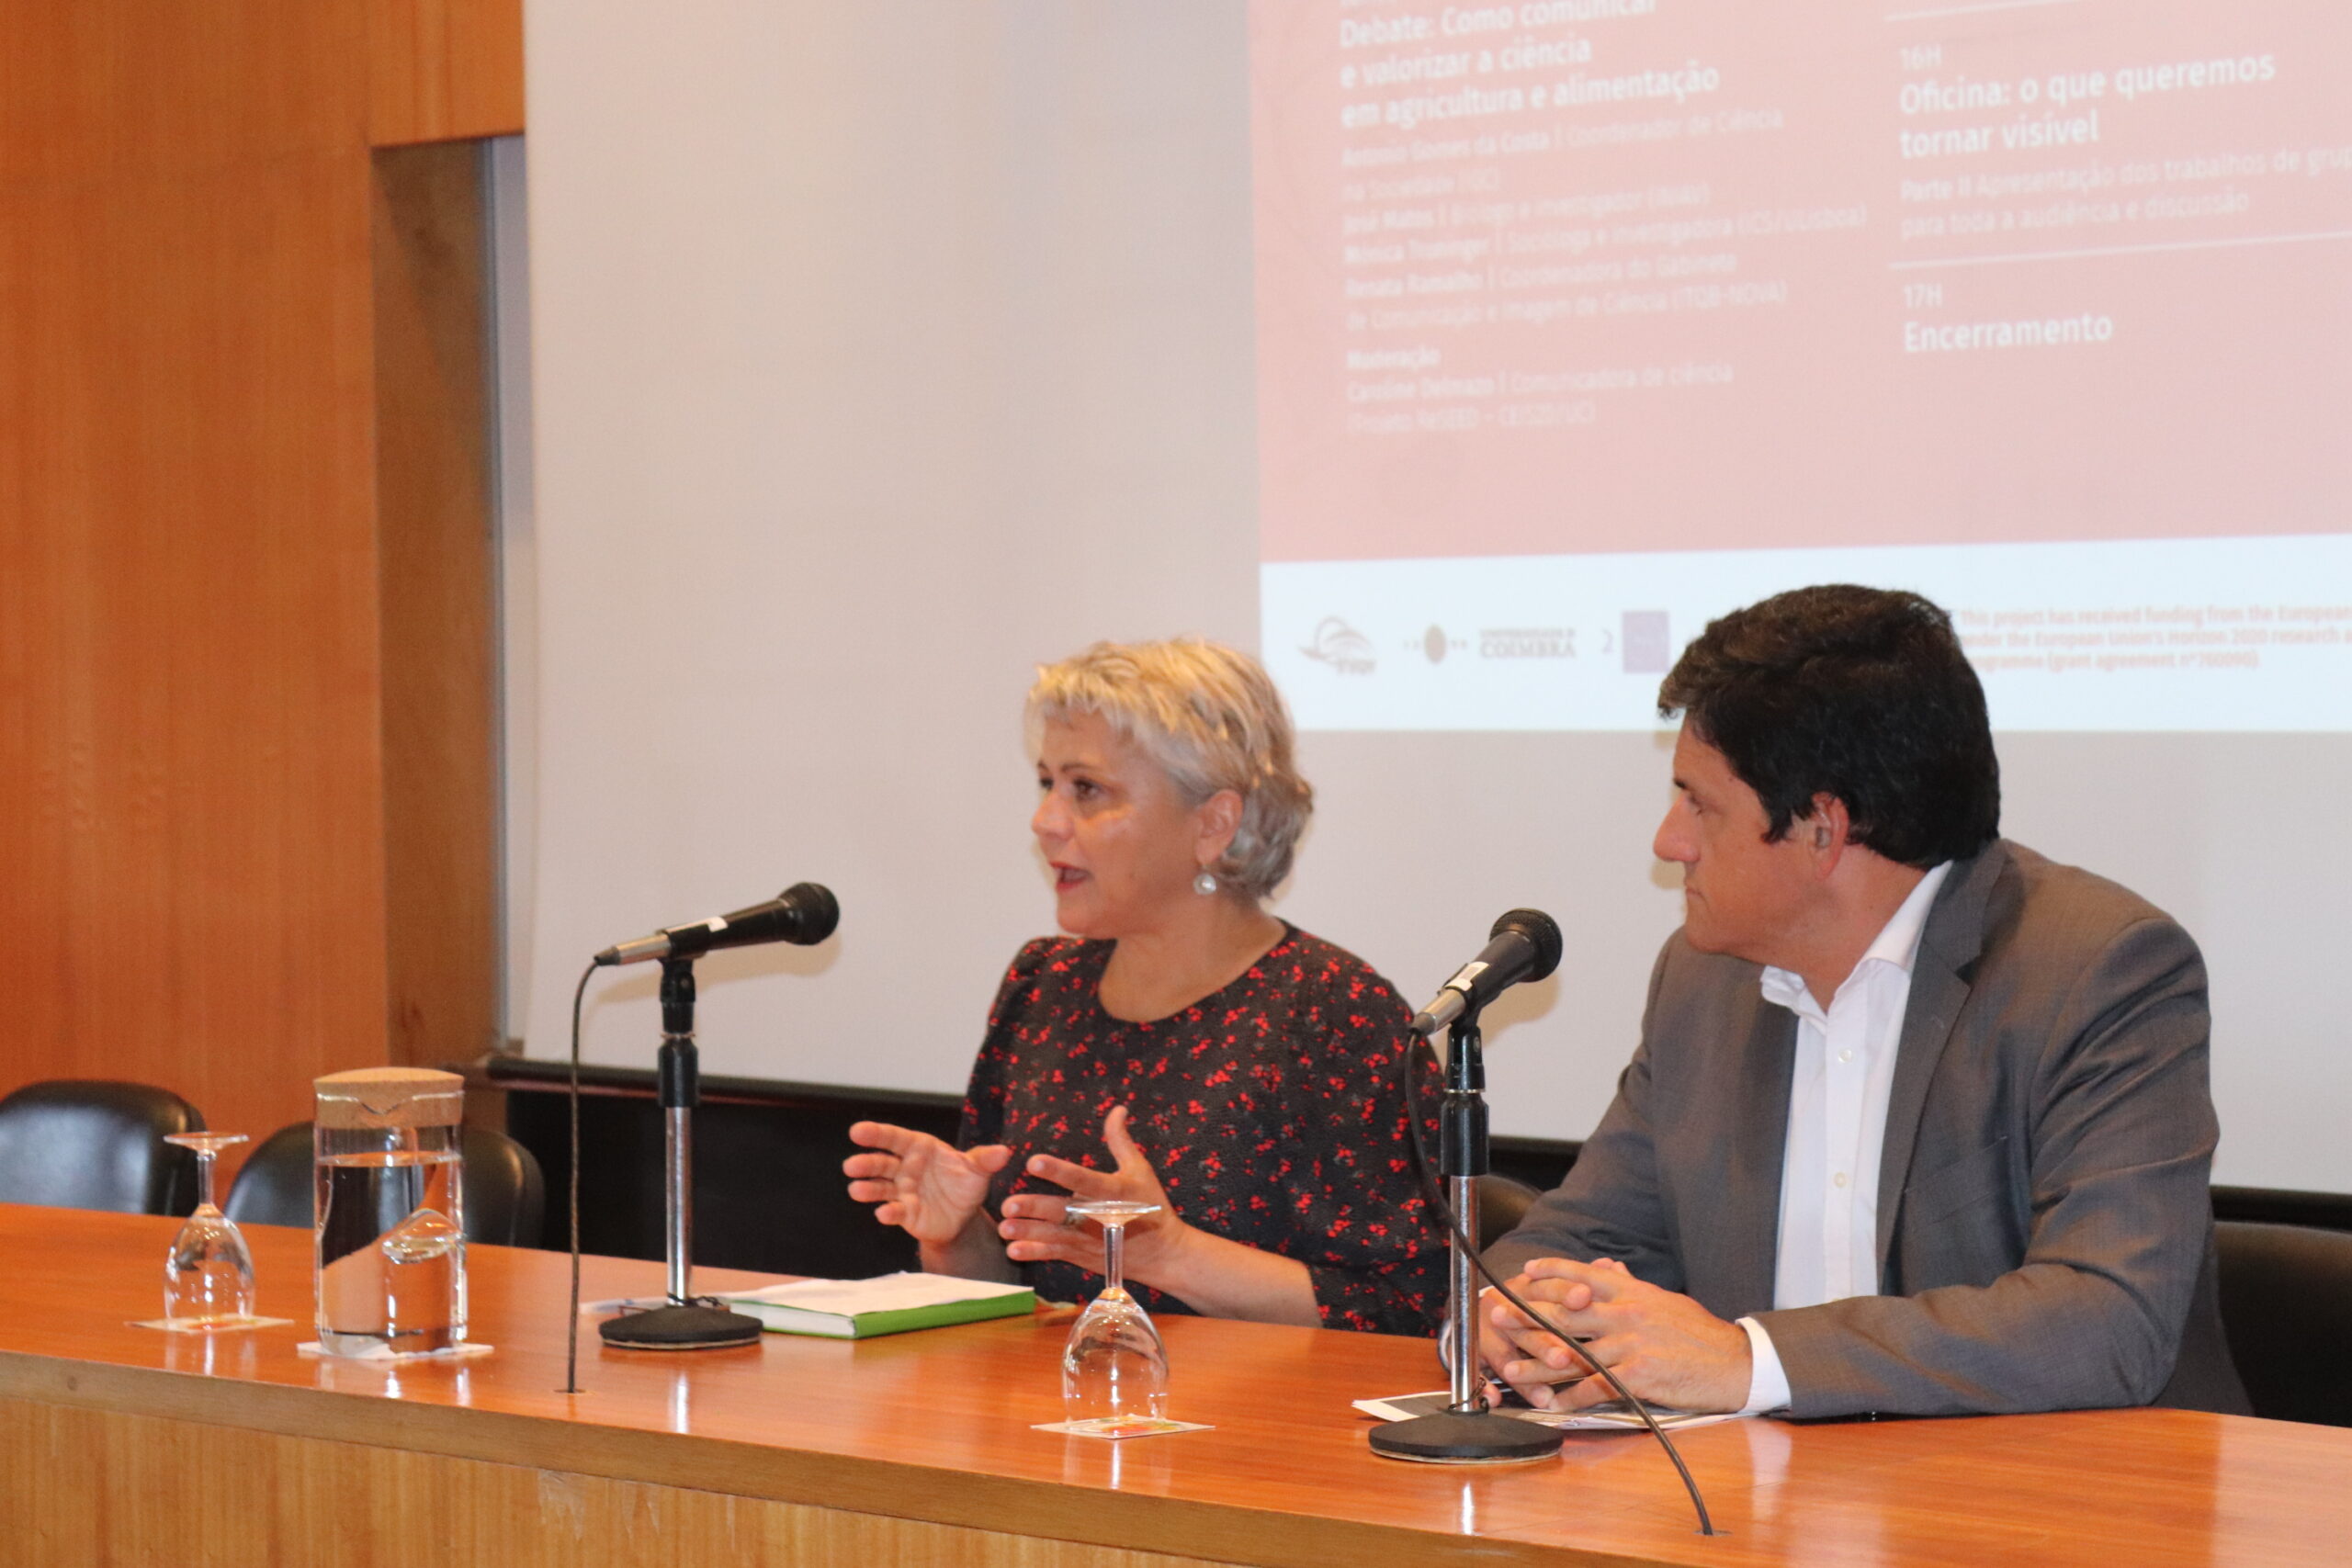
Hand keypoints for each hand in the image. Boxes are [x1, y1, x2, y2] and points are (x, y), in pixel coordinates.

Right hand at [842, 1121, 1010, 1245]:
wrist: (964, 1216)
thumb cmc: (965, 1183)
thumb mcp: (978, 1170)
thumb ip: (986, 1160)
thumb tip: (1004, 1152)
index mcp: (919, 1148)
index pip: (894, 1138)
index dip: (876, 1134)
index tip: (857, 1131)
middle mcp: (905, 1168)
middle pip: (881, 1163)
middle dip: (865, 1163)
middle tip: (851, 1165)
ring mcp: (902, 1192)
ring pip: (879, 1188)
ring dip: (866, 1189)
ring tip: (855, 1190)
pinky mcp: (905, 1214)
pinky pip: (894, 1212)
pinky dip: (888, 1213)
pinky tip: (883, 1213)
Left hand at [996, 1106, 1190, 1281]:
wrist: (1165, 1254)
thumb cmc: (1152, 1206)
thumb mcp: (1140, 1170)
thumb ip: (1120, 1141)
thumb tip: (1117, 1109)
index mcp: (1113, 1192)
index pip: (1082, 1179)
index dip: (1058, 1171)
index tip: (1034, 1162)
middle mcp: (1099, 1217)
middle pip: (1062, 1212)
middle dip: (1035, 1208)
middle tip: (1009, 1203)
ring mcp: (1090, 1240)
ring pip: (1055, 1236)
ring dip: (1029, 1232)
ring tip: (1004, 1227)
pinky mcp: (1084, 1256)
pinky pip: (1057, 1254)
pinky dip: (1036, 1254)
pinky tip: (1014, 1250)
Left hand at [1478, 1256, 1751, 1413]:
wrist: (1734, 1363)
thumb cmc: (1699, 1332)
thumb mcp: (1663, 1300)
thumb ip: (1631, 1285)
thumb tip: (1609, 1267)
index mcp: (1631, 1291)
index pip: (1583, 1273)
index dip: (1552, 1271)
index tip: (1525, 1271)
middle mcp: (1625, 1312)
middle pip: (1565, 1311)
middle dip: (1526, 1314)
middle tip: (1496, 1316)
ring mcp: (1630, 1343)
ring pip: (1572, 1353)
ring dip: (1537, 1364)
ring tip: (1510, 1369)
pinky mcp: (1638, 1375)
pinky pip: (1596, 1386)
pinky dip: (1571, 1397)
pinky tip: (1553, 1404)